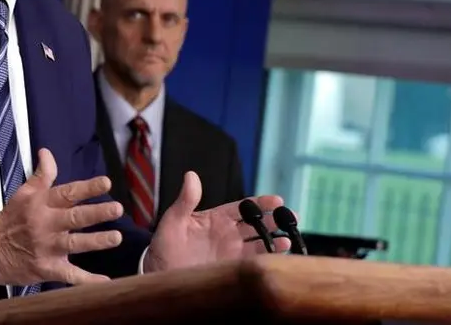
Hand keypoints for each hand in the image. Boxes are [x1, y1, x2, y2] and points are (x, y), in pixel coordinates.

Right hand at [0, 148, 124, 285]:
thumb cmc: (10, 220)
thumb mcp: (23, 194)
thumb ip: (41, 175)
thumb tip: (47, 152)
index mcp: (41, 204)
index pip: (68, 193)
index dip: (87, 188)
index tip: (106, 183)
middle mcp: (46, 225)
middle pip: (74, 218)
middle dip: (96, 213)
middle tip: (116, 208)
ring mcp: (47, 248)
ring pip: (75, 244)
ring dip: (96, 241)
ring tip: (116, 237)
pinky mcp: (47, 269)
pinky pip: (70, 275)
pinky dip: (87, 280)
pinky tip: (105, 281)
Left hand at [142, 171, 291, 272]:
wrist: (160, 276)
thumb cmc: (163, 247)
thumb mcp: (172, 221)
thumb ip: (185, 200)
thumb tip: (191, 175)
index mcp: (215, 218)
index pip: (242, 207)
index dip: (260, 203)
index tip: (277, 200)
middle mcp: (227, 234)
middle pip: (256, 224)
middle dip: (274, 220)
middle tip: (291, 218)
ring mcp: (232, 253)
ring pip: (260, 244)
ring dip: (275, 241)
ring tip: (288, 239)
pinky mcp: (232, 270)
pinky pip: (254, 264)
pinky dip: (268, 260)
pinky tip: (279, 258)